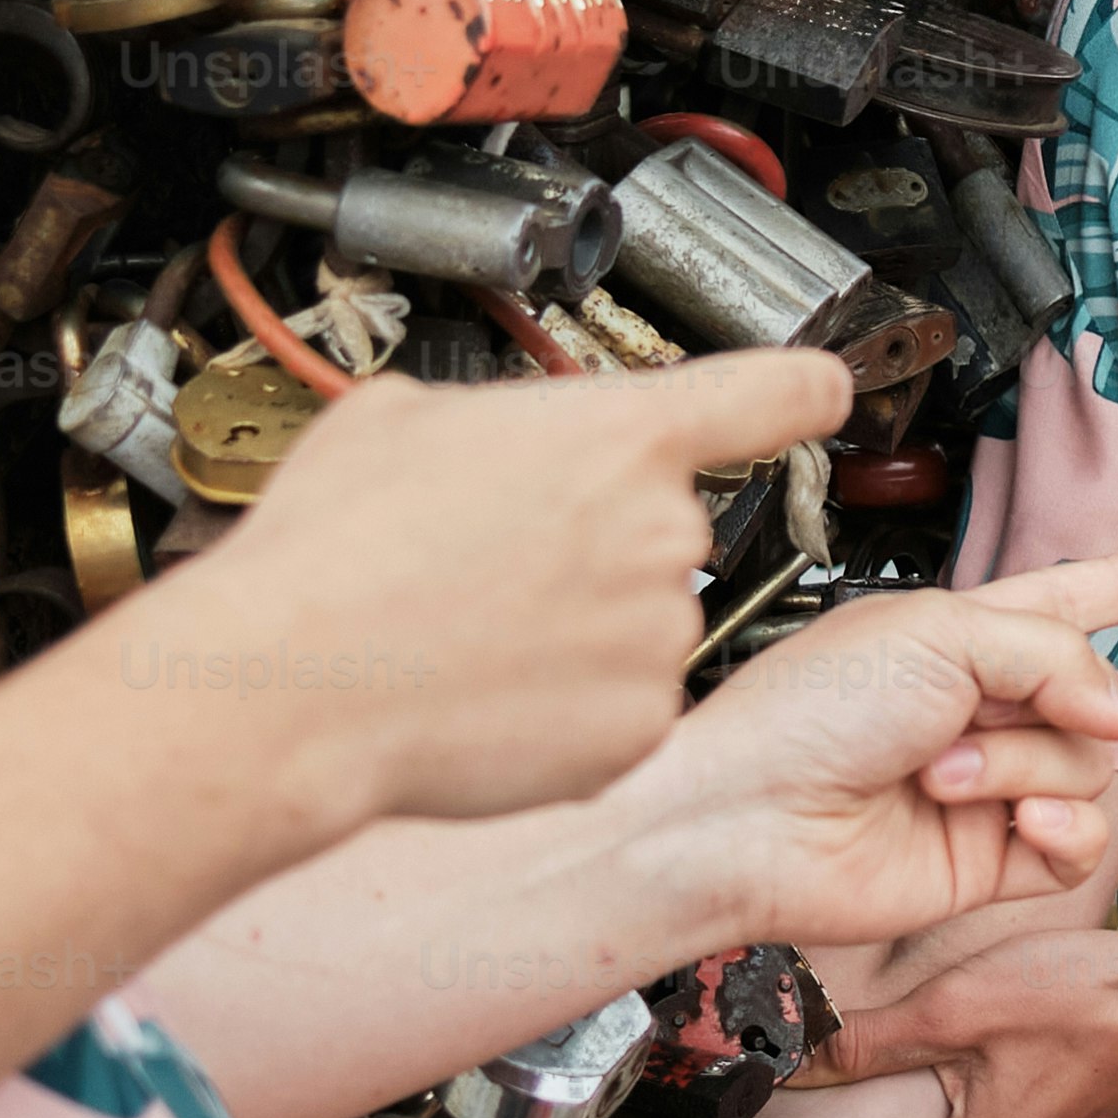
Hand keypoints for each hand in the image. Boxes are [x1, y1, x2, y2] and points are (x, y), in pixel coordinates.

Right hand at [171, 350, 849, 826]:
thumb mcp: (404, 417)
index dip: (807, 387)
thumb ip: (499, 416)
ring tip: (472, 629)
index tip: (825, 391)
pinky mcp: (636, 729)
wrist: (293, 686)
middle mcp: (663, 531)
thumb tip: (498, 439)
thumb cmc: (335, 552)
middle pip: (666, 521)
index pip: (778, 390)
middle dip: (599, 538)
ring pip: (641, 617)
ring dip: (580, 625)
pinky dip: (567, 704)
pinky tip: (488, 690)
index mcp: (623, 434)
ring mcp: (658, 637)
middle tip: (500, 558)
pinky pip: (622, 703)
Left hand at [618, 547, 1117, 955]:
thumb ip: (1051, 650)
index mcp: (957, 637)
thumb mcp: (938, 633)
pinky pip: (1078, 843)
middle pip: (1089, 693)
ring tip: (941, 774)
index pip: (1065, 602)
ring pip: (1086, 767)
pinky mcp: (991, 863)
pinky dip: (1061, 829)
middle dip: (1059, 698)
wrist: (753, 819)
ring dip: (1023, 765)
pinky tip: (1021, 824)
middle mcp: (977, 710)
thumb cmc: (810, 712)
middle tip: (989, 710)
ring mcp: (989, 788)